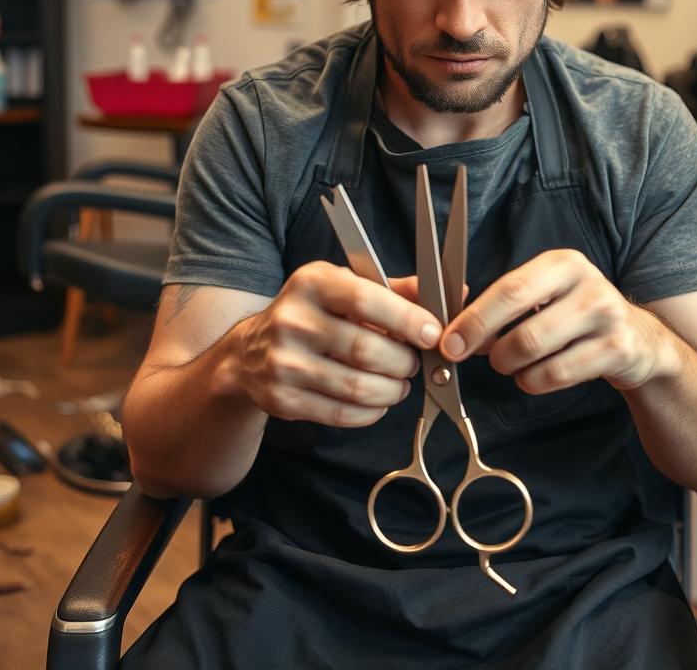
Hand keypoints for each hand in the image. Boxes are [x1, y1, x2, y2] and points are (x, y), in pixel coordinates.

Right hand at [234, 262, 440, 427]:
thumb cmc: (312, 314)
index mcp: (311, 283)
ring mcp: (283, 363)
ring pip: (358, 387)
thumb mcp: (343, 287)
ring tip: (400, 383)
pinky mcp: (283, 399)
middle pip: (366, 349)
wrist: (248, 353)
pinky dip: (371, 411)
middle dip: (404, 361)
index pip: (366, 301)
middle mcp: (292, 320)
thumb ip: (393, 290)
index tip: (432, 333)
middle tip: (414, 362)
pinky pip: (341, 413)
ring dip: (392, 389)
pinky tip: (377, 400)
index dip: (407, 320)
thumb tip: (447, 293)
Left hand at [441, 249, 672, 393]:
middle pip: (522, 328)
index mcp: (563, 263)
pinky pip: (556, 374)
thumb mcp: (545, 294)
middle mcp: (588, 284)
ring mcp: (607, 317)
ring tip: (511, 363)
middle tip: (469, 356)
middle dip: (487, 347)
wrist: (637, 338)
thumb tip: (454, 330)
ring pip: (536, 354)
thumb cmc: (574, 314)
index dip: (474, 319)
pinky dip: (534, 381)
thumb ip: (502, 304)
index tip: (449, 340)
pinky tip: (536, 374)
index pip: (509, 290)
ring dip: (511, 366)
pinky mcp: (617, 350)